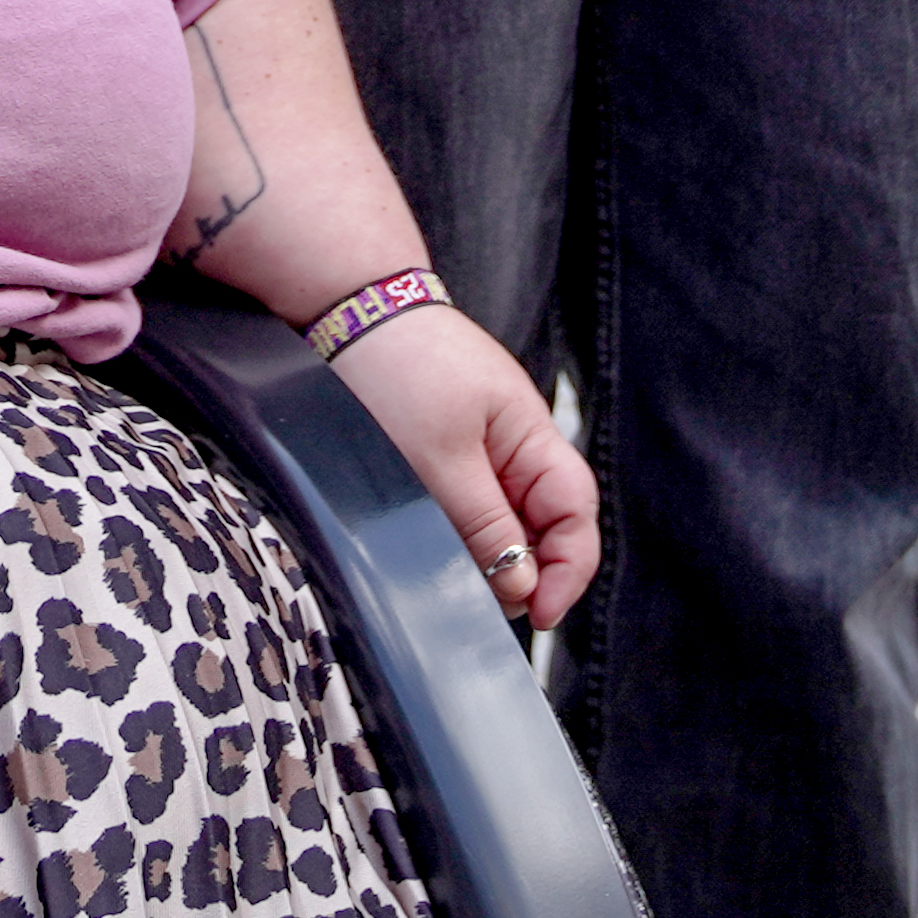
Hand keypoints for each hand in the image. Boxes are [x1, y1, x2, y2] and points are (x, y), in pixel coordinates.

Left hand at [326, 306, 599, 633]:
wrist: (341, 304)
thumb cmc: (394, 364)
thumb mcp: (440, 459)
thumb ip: (485, 526)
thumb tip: (522, 587)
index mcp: (531, 434)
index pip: (575, 513)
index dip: (568, 569)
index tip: (538, 614)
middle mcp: (513, 441)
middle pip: (541, 524)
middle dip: (521, 568)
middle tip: (479, 598)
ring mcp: (477, 444)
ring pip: (499, 519)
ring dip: (482, 551)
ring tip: (444, 563)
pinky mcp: (441, 446)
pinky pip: (463, 503)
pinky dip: (453, 529)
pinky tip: (426, 537)